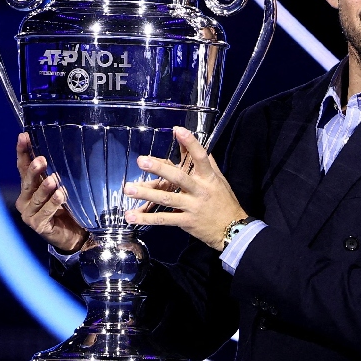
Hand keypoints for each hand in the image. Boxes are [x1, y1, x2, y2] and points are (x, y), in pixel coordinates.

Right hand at [15, 133, 87, 253]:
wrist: (75, 234)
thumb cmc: (67, 207)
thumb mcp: (61, 186)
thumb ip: (57, 172)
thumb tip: (66, 145)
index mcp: (29, 187)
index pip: (22, 166)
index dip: (23, 152)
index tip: (24, 136)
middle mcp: (25, 199)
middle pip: (27, 181)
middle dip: (33, 170)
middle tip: (41, 160)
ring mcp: (29, 214)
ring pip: (36, 198)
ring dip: (44, 188)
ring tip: (53, 179)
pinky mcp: (38, 226)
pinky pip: (45, 213)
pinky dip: (53, 204)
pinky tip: (61, 195)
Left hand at [124, 126, 246, 250]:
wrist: (232, 229)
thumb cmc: (224, 201)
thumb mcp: (218, 180)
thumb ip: (205, 162)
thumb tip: (191, 144)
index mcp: (209, 178)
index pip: (201, 157)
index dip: (190, 143)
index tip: (177, 130)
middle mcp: (200, 190)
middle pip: (178, 178)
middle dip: (159, 169)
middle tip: (141, 161)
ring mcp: (192, 207)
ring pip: (167, 199)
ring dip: (146, 194)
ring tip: (128, 189)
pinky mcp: (185, 222)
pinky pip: (164, 219)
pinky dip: (146, 218)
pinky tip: (131, 216)